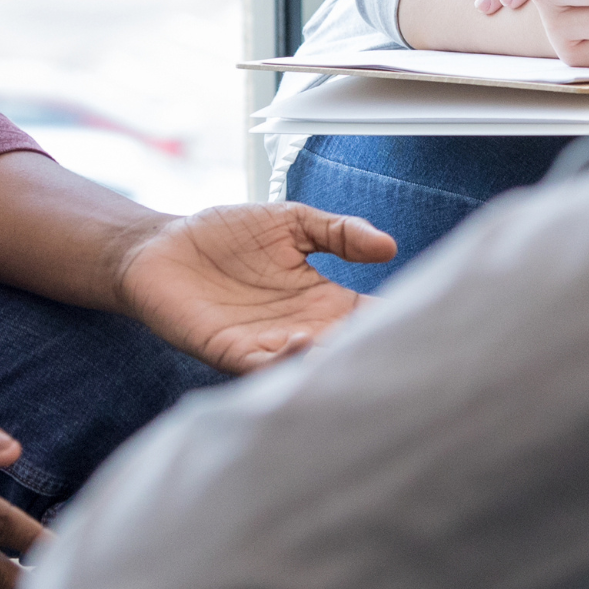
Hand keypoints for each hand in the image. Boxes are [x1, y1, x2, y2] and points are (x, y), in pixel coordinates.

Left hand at [115, 203, 392, 371]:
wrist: (160, 246)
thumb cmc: (225, 234)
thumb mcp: (292, 222)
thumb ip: (339, 232)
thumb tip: (390, 246)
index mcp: (319, 300)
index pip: (366, 317)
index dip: (394, 319)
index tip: (427, 320)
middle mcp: (299, 329)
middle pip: (343, 349)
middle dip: (369, 353)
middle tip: (402, 353)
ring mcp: (265, 344)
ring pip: (307, 365)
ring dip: (329, 360)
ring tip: (350, 348)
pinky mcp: (228, 351)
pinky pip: (261, 366)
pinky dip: (283, 360)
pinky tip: (301, 341)